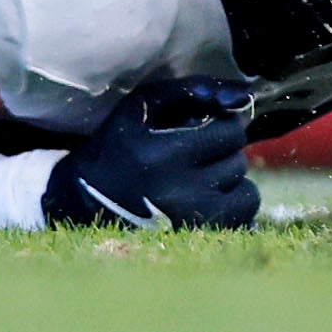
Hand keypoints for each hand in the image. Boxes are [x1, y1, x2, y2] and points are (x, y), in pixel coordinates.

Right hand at [42, 81, 258, 230]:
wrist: (85, 202)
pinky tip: (208, 200)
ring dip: (229, 180)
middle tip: (196, 156)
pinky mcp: (198, 241)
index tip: (203, 129)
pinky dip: (234, 205)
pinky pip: (245, 217)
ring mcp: (190, 222)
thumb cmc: (118, 146)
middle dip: (222, 153)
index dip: (221, 125)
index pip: (230, 131)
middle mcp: (177, 192)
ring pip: (246, 189)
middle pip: (237, 160)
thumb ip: (191, 90)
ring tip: (199, 179)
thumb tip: (242, 95)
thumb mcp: (142, 106)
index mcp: (162, 155)